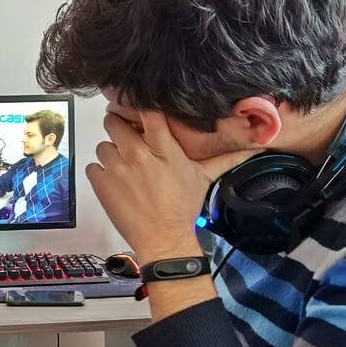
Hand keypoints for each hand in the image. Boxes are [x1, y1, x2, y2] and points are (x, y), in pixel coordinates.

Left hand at [86, 111, 252, 261]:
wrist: (163, 240)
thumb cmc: (181, 209)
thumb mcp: (203, 178)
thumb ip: (225, 158)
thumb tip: (253, 148)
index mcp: (163, 148)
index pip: (147, 110)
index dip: (139, 107)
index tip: (139, 111)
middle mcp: (137, 154)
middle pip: (114, 121)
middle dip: (119, 128)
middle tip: (127, 139)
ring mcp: (116, 168)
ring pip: (103, 144)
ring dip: (111, 153)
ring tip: (124, 166)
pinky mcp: (101, 184)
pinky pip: (92, 166)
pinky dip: (101, 172)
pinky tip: (115, 181)